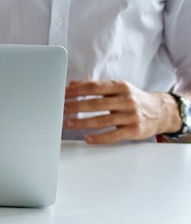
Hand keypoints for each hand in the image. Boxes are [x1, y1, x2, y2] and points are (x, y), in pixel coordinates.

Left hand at [65, 80, 180, 143]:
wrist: (162, 112)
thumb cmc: (135, 99)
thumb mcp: (118, 88)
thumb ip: (96, 86)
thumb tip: (72, 84)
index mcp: (120, 87)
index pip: (94, 87)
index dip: (76, 91)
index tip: (62, 94)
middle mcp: (126, 100)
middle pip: (96, 104)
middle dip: (76, 106)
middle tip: (61, 109)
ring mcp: (131, 116)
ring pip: (103, 120)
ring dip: (83, 123)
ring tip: (68, 123)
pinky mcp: (135, 131)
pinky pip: (114, 135)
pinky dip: (99, 138)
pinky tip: (87, 138)